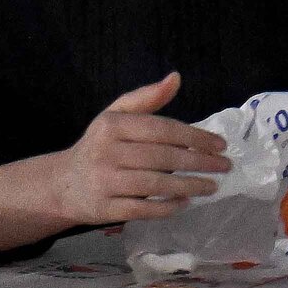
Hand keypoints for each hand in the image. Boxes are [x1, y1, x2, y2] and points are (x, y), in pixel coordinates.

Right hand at [0, 74, 229, 254]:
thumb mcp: (116, 115)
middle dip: (199, 162)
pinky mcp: (104, 209)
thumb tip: (175, 78)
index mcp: (113, 126)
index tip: (220, 144)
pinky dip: (166, 207)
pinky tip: (184, 203)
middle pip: (163, 158)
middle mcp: (107, 153)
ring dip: (189, 186)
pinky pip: (142, 210)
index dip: (195, 137)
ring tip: (212, 186)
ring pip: (155, 185)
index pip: (162, 129)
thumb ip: (146, 98)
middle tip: (224, 166)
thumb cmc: (99, 146)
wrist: (62, 184)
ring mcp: (104, 183)